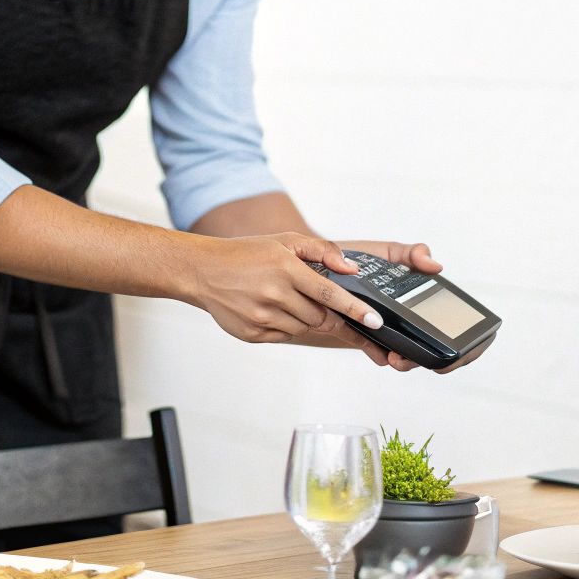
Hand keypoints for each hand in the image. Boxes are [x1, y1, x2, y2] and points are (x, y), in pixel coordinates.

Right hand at [182, 233, 384, 344]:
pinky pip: (284, 337)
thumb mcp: (286, 241)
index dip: (356, 309)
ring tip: (285, 299)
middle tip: (316, 301)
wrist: (203, 271)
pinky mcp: (252, 335)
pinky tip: (271, 309)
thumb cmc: (247, 254)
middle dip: (327, 313)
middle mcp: (274, 295)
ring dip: (305, 318)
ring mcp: (262, 318)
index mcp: (285, 269)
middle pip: (320, 318)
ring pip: (303, 329)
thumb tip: (352, 269)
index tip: (376, 321)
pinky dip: (286, 326)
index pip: (330, 295)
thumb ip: (323, 251)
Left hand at [336, 241, 454, 371]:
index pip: (450, 322)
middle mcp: (407, 317)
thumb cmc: (361, 258)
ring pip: (408, 354)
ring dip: (408, 360)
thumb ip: (412, 254)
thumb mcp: (390, 252)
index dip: (464, 342)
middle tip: (421, 355)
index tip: (459, 347)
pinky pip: (378, 351)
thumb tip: (435, 266)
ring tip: (396, 356)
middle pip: (433, 346)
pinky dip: (381, 355)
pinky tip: (381, 355)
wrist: (322, 264)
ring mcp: (389, 328)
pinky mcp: (367, 335)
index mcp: (419, 296)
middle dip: (434, 358)